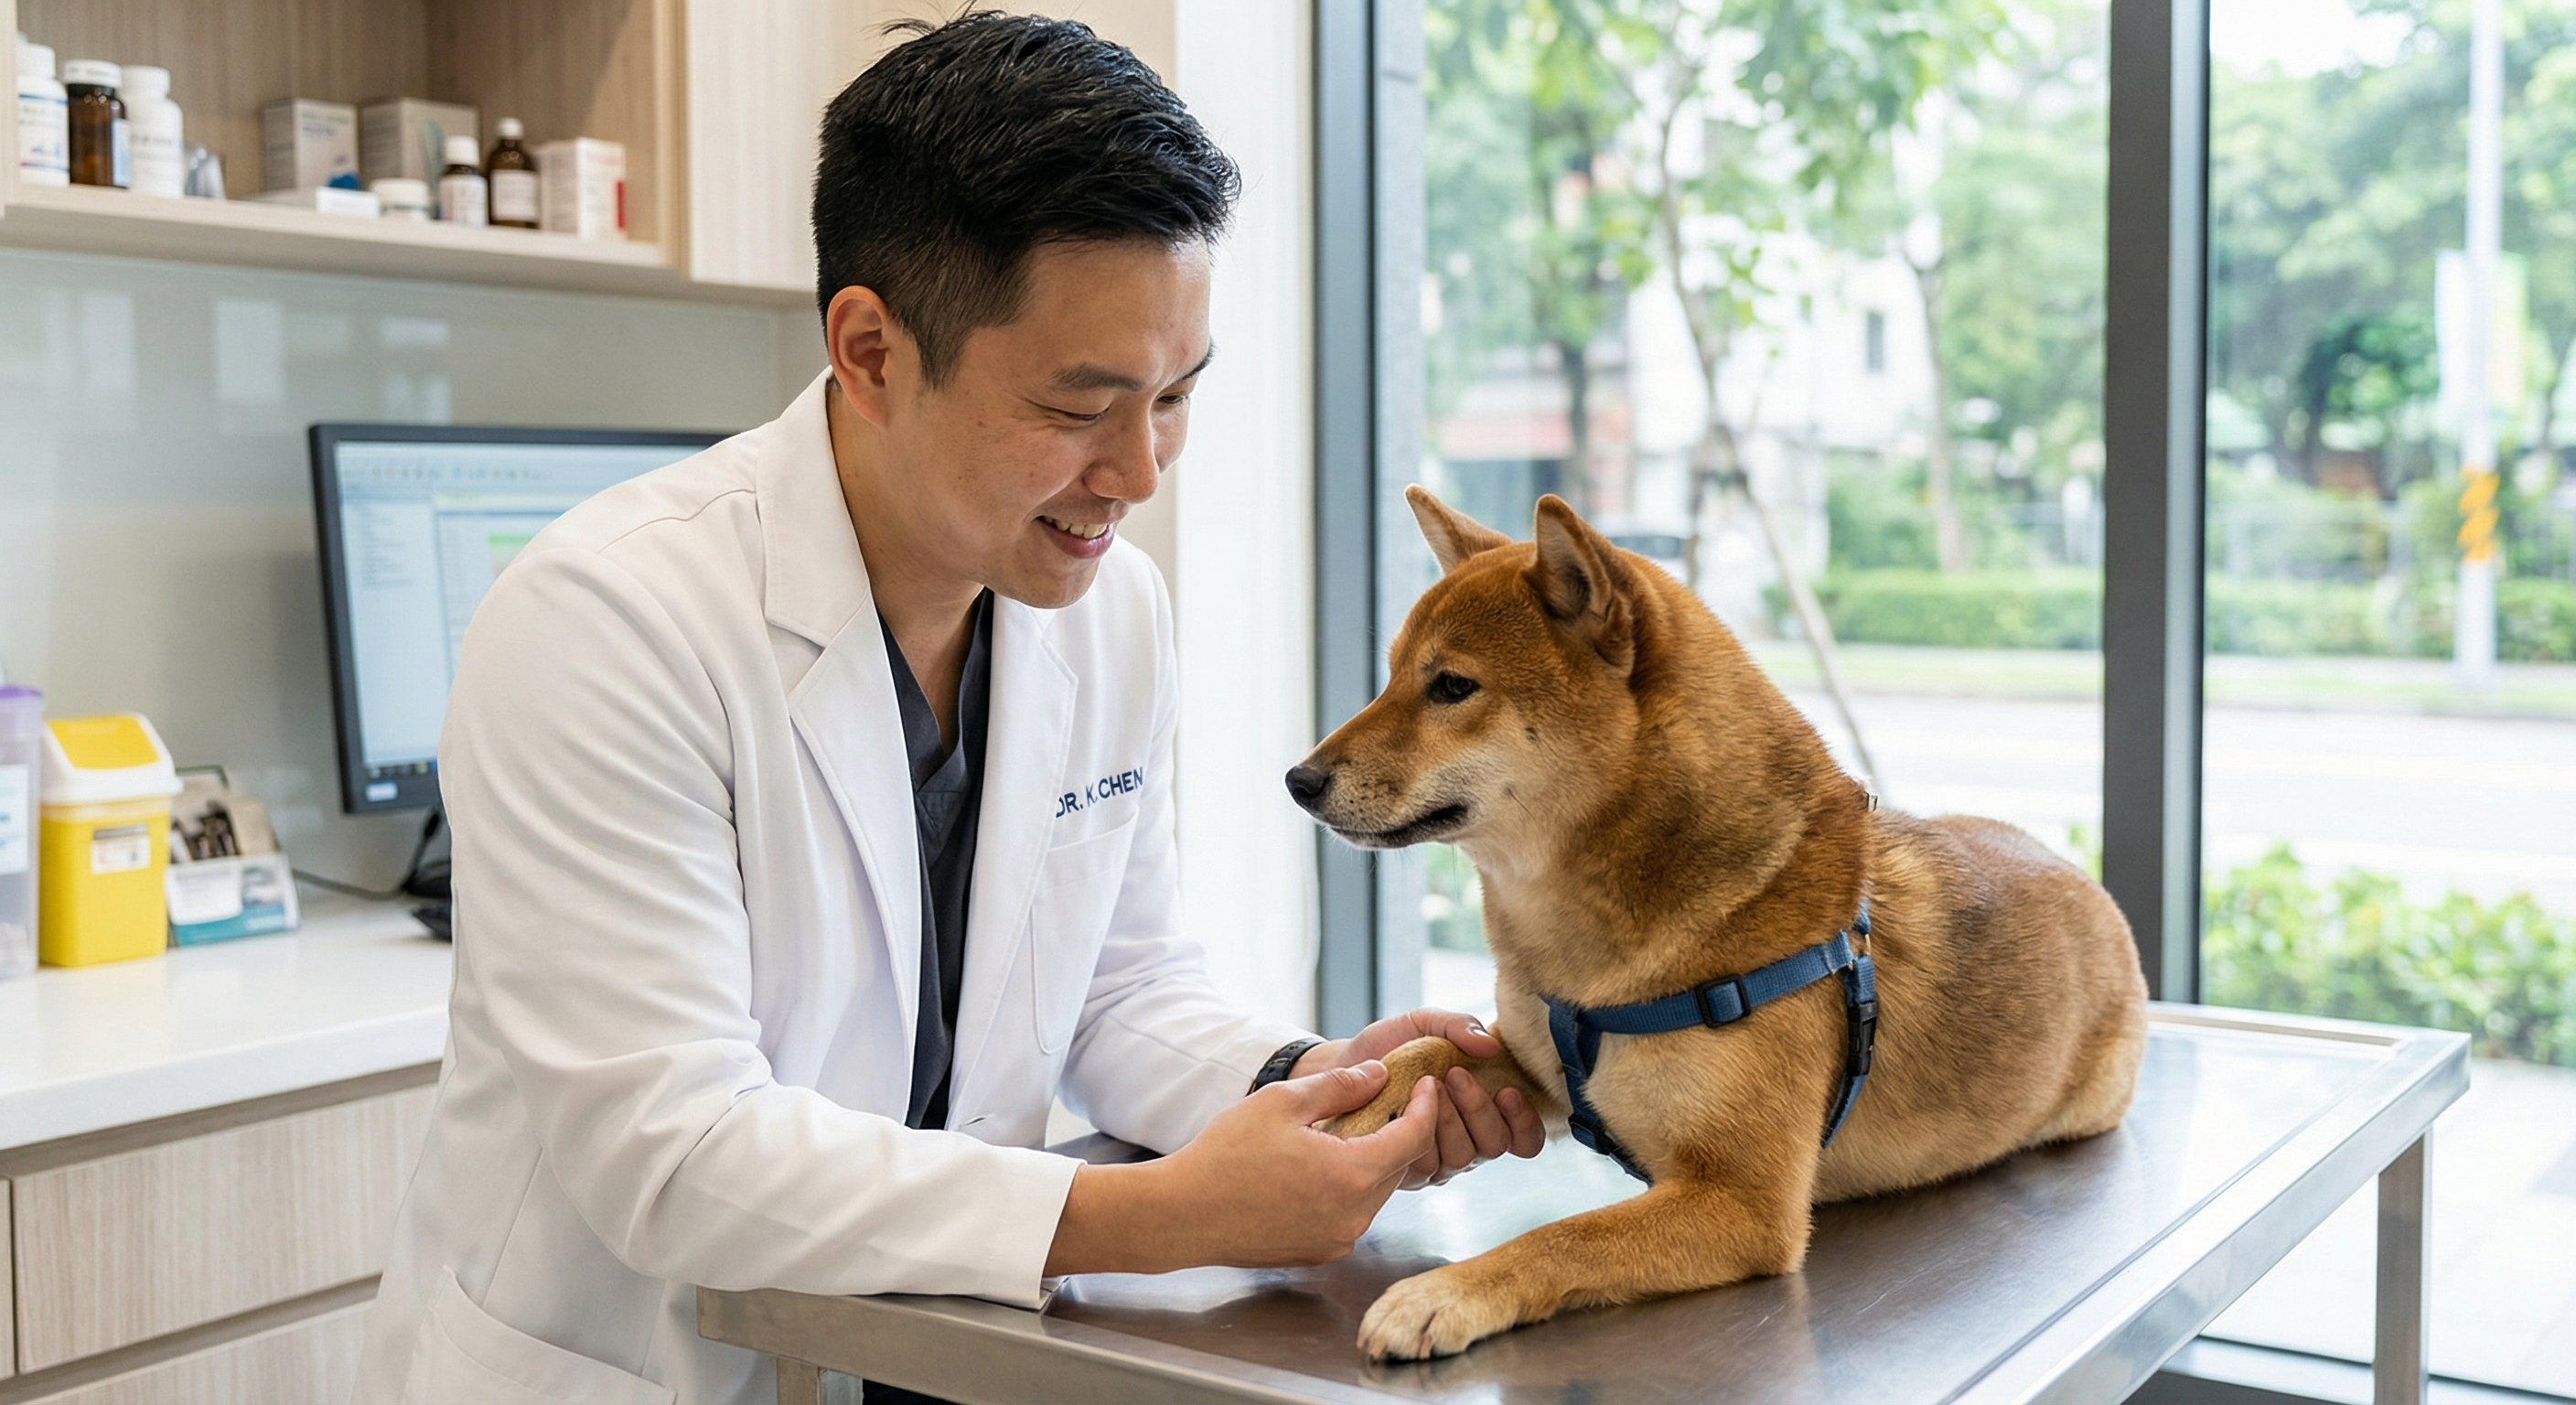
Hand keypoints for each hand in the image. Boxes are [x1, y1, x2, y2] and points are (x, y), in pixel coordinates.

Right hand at [1045, 1061, 1438, 1274]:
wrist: (1180, 1215)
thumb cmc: (1225, 1155)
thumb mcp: (1282, 1104)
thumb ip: (1339, 1087)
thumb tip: (1380, 1076)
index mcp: (1352, 1176)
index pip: (1413, 1138)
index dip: (1425, 1107)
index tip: (1426, 1085)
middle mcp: (1355, 1216)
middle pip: (1397, 1167)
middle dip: (1398, 1132)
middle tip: (1385, 1102)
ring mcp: (1338, 1240)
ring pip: (1374, 1192)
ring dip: (1371, 1161)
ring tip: (1347, 1132)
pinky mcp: (1319, 1253)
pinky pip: (1350, 1213)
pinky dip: (1348, 1188)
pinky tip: (1320, 1167)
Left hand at [1294, 1009, 1545, 1188]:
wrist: (1341, 1066)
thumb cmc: (1391, 1047)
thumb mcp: (1425, 1024)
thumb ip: (1458, 1026)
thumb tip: (1489, 1046)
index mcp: (1484, 1113)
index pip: (1525, 1140)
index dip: (1524, 1122)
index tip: (1507, 1091)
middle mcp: (1467, 1143)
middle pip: (1494, 1146)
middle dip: (1478, 1109)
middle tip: (1454, 1076)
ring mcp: (1437, 1162)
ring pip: (1461, 1157)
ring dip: (1447, 1119)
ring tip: (1426, 1086)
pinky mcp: (1406, 1173)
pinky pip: (1425, 1166)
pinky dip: (1418, 1134)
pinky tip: (1403, 1109)